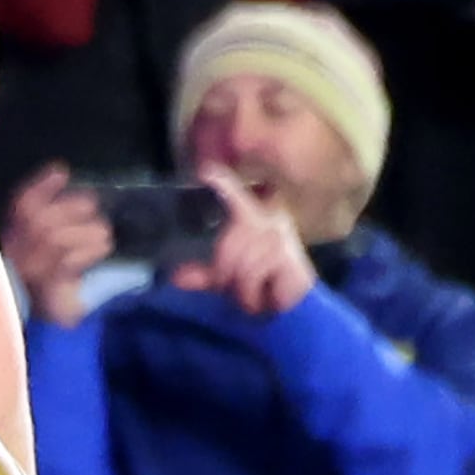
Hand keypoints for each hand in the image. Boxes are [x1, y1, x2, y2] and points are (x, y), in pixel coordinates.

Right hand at [2, 165, 113, 327]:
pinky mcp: (44, 292)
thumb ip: (64, 231)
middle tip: (93, 207)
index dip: (40, 187)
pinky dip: (86, 251)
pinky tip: (101, 248)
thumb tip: (83, 200)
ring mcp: (26, 275)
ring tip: (104, 236)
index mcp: (14, 243)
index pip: (20, 207)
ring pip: (52, 238)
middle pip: (36, 220)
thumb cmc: (57, 293)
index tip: (62, 171)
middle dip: (69, 208)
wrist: (53, 338)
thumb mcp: (60, 258)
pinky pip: (64, 263)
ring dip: (84, 231)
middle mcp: (13, 256)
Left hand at [177, 167, 314, 317]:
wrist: (298, 304)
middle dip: (224, 276)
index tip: (204, 170)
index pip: (237, 195)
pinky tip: (263, 296)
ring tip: (251, 294)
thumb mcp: (228, 278)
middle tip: (233, 288)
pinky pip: (250, 277)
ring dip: (239, 290)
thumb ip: (203, 275)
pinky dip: (250, 295)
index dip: (223, 183)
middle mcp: (269, 220)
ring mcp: (279, 237)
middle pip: (227, 248)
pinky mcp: (288, 257)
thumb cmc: (264, 284)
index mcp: (254, 216)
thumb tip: (176, 277)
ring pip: (237, 266)